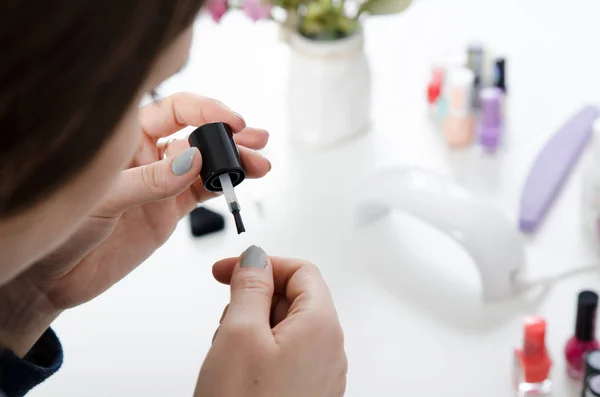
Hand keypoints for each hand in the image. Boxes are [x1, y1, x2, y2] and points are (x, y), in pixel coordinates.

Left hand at [0, 92, 270, 355]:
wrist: (53, 275)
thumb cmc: (59, 227)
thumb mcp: (103, 198)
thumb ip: (150, 180)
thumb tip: (193, 159)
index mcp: (126, 139)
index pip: (174, 111)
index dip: (206, 111)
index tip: (231, 122)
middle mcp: (147, 156)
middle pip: (198, 135)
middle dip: (230, 136)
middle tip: (255, 140)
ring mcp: (161, 184)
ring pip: (206, 165)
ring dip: (234, 162)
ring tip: (259, 165)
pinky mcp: (169, 211)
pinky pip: (203, 193)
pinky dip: (224, 187)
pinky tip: (239, 183)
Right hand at [196, 248, 346, 396]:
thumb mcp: (240, 334)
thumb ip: (250, 287)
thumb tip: (256, 259)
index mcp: (322, 327)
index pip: (301, 270)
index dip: (262, 264)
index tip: (229, 269)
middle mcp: (330, 351)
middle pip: (293, 299)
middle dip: (255, 299)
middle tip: (227, 318)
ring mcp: (320, 375)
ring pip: (285, 329)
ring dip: (254, 328)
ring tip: (230, 354)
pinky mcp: (305, 392)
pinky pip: (285, 356)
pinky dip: (260, 352)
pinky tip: (239, 371)